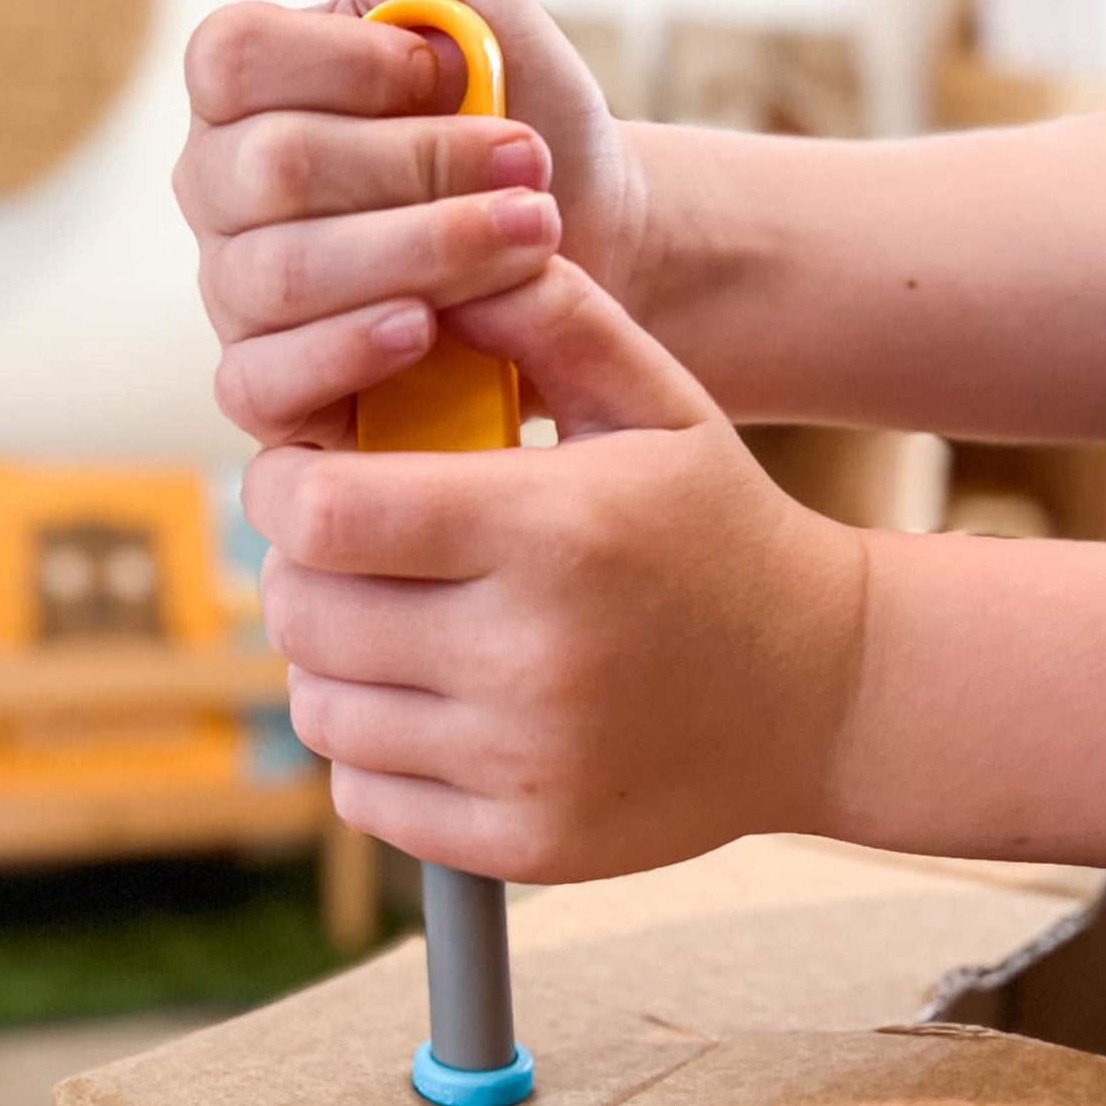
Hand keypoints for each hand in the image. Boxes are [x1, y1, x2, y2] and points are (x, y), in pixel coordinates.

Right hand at [176, 0, 643, 448]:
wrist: (593, 244)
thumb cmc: (519, 109)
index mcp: (244, 87)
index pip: (232, 57)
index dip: (354, 68)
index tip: (452, 72)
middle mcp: (218, 188)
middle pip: (268, 172)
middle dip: (420, 170)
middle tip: (528, 167)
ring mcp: (235, 292)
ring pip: (275, 277)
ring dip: (421, 253)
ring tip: (530, 236)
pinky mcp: (269, 383)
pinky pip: (260, 382)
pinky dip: (349, 354)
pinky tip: (429, 331)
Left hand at [247, 259, 870, 879]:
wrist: (825, 693)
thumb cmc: (715, 527)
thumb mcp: (657, 400)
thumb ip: (546, 317)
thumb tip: (434, 262)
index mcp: (554, 529)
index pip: (325, 513)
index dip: (281, 485)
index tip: (302, 474)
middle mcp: (532, 656)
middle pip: (303, 612)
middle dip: (300, 567)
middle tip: (350, 547)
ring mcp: (526, 763)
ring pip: (320, 709)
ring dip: (331, 659)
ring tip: (395, 621)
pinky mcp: (522, 844)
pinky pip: (362, 796)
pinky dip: (370, 748)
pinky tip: (430, 704)